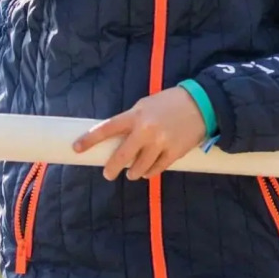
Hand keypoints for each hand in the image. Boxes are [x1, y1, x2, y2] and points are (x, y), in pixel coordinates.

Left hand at [72, 88, 207, 180]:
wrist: (202, 104)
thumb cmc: (170, 103)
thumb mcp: (146, 105)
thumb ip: (131, 120)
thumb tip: (117, 138)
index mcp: (136, 115)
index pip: (107, 128)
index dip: (89, 140)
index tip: (76, 148)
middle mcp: (146, 130)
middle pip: (121, 156)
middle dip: (111, 168)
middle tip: (108, 174)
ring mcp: (160, 143)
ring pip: (139, 167)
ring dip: (133, 173)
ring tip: (132, 173)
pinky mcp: (174, 153)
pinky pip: (156, 170)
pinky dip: (149, 172)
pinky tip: (147, 171)